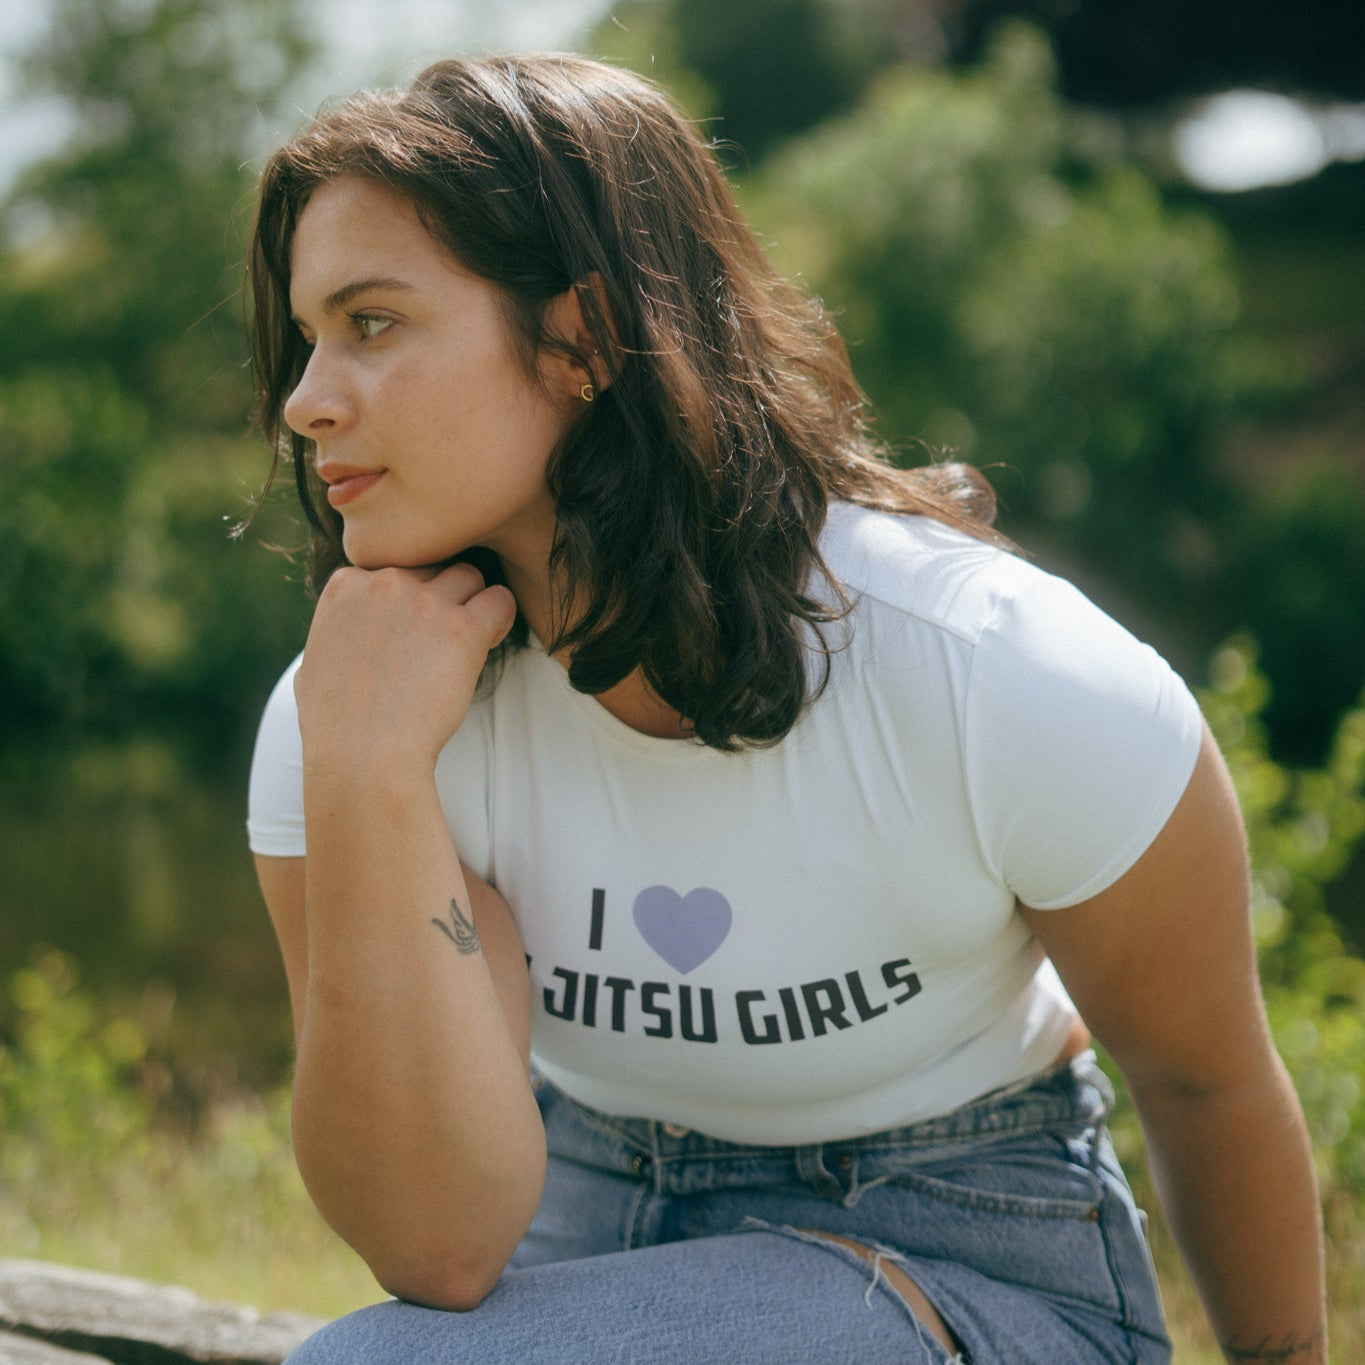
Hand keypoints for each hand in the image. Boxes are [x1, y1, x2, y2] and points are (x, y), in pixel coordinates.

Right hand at [294, 561, 515, 777]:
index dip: (409, 598)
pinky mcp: (461, 628)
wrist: (362, 757)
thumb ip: (339, 631)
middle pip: (432, 567)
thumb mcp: (315, 662)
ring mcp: (423, 602)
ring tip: (467, 641)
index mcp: (345, 585)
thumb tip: (351, 630)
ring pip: (469, 575)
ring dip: (472, 603)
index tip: (411, 633)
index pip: (395, 567)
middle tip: (443, 640)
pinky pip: (500, 600)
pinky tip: (488, 642)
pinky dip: (500, 617)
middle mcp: (383, 583)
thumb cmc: (335, 724)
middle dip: (441, 597)